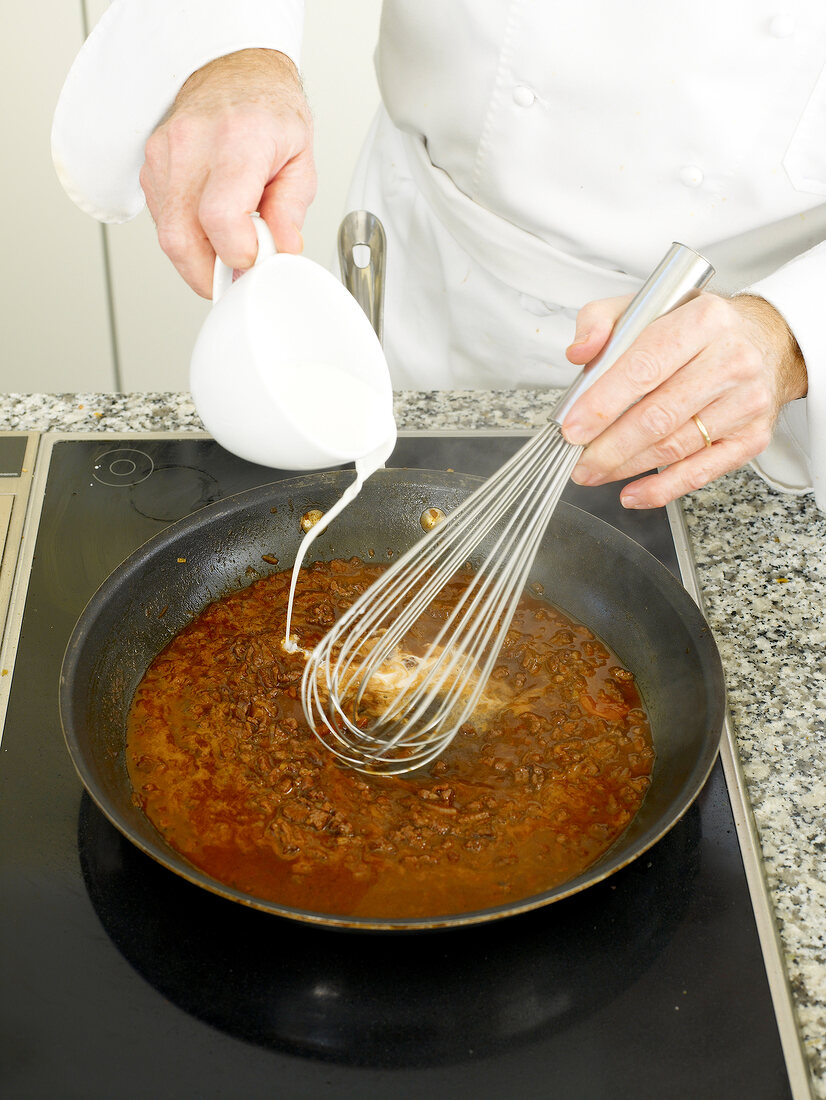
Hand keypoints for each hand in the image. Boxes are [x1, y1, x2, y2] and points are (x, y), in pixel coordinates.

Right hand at [140, 49, 316, 296]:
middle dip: (212, 274)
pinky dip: (189, 239)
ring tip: (230, 241)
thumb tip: (282, 250)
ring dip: (201, 257)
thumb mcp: (300, 160)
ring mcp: (163, 157)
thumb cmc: (268, 114)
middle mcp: (191, 146)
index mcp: (237, 140)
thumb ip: (290, 211)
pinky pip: (164, 224)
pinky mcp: (150, 170)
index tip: (257, 257)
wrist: (232, 73)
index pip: (220, 217)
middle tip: (240, 271)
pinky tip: (211, 226)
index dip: (239, 253)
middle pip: (182, 239)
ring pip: (170, 238)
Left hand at [561, 291, 807, 507]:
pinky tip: (632, 493)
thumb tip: (580, 352)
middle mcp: (732, 360)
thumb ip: (601, 321)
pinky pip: (700, 472)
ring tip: (595, 471)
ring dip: (626, 467)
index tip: (573, 428)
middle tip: (578, 461)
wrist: (764, 340)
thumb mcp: (646, 306)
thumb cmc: (695, 329)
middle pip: (657, 416)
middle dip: (608, 447)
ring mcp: (746, 402)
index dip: (603, 404)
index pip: (644, 368)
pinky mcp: (751, 437)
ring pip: (673, 446)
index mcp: (703, 320)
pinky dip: (661, 489)